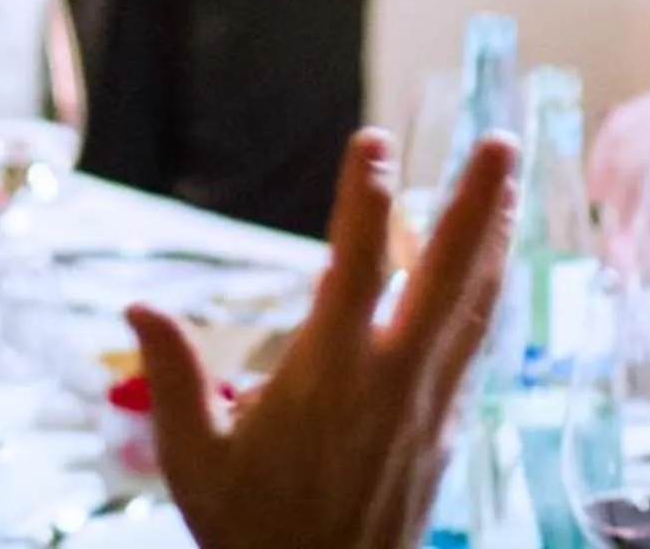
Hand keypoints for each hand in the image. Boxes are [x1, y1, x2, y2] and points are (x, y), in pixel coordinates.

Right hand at [130, 128, 516, 548]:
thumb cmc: (253, 534)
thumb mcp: (195, 461)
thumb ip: (174, 379)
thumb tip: (139, 308)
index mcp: (328, 378)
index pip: (353, 269)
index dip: (364, 201)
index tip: (374, 140)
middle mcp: (391, 384)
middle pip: (446, 278)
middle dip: (476, 205)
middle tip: (501, 141)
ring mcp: (428, 408)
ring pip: (473, 308)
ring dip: (495, 240)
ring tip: (510, 183)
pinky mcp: (446, 433)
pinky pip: (474, 349)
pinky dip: (487, 299)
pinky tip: (492, 270)